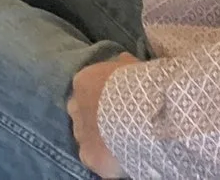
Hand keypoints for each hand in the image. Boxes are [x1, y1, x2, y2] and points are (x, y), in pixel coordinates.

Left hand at [67, 54, 135, 177]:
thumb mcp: (132, 66)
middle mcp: (75, 106)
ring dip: (97, 137)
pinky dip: (104, 159)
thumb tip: (122, 61)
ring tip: (118, 140)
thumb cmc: (140, 85)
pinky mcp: (89, 157)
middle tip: (113, 121)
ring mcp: (80, 133)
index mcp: (83, 81)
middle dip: (92, 116)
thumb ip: (122, 65)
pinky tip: (119, 157)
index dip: (99, 96)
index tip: (114, 102)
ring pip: (84, 136)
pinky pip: (93, 158)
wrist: (144, 114)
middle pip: (80, 111)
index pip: (85, 88)